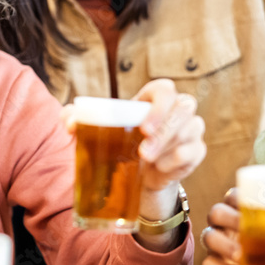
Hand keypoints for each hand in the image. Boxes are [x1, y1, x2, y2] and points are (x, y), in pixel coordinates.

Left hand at [59, 79, 206, 194]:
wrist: (136, 176)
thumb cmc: (117, 144)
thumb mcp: (96, 130)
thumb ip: (77, 119)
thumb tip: (68, 121)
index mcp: (154, 98)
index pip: (165, 89)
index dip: (159, 105)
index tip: (143, 127)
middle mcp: (177, 109)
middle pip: (184, 108)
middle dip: (165, 131)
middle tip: (143, 152)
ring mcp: (190, 129)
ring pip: (191, 130)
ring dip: (167, 148)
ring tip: (146, 161)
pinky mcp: (196, 150)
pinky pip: (193, 152)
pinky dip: (176, 162)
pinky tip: (159, 168)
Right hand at [199, 190, 242, 264]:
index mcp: (247, 209)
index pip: (234, 195)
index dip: (239, 200)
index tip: (255, 208)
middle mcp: (229, 222)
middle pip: (217, 212)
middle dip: (229, 222)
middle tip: (247, 235)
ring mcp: (220, 241)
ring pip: (208, 236)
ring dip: (224, 246)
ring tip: (241, 258)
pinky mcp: (216, 262)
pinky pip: (208, 264)